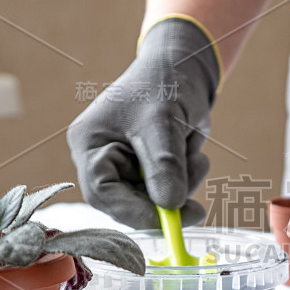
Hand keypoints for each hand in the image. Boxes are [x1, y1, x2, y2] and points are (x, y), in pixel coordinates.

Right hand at [67, 17, 220, 228]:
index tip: (171, 222)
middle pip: (130, 202)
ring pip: (155, 199)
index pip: (103, 193)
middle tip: (199, 206)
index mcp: (90, 145)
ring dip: (183, 184)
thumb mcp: (163, 122)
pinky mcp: (151, 168)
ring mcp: (128, 165)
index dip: (136, 212)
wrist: (186, 67)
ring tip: (196, 156)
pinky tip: (195, 153)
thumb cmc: (164, 84)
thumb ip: (165, 164)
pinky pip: (171, 188)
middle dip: (167, 199)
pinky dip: (188, 177)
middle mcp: (104, 159)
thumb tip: (170, 205)